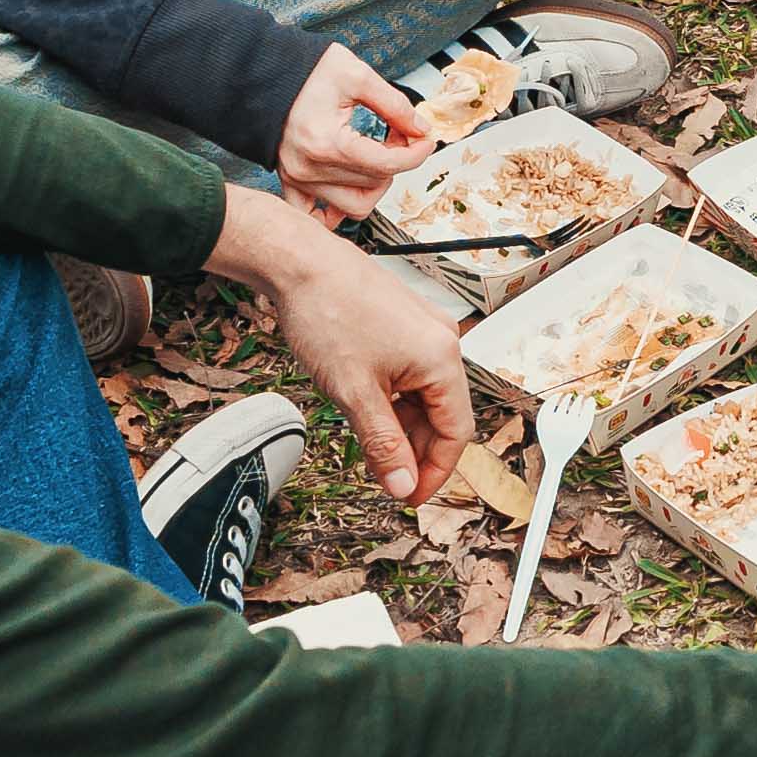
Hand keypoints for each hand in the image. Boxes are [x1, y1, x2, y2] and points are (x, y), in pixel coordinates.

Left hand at [212, 191, 472, 502]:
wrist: (299, 261)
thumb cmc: (327, 314)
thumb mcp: (354, 393)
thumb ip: (383, 444)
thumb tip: (403, 486)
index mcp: (442, 359)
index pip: (456, 432)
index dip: (435, 471)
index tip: (408, 496)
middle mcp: (443, 341)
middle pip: (443, 414)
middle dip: (415, 450)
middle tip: (383, 476)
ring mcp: (424, 329)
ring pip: (424, 394)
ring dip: (402, 425)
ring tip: (368, 443)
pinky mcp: (405, 322)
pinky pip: (410, 373)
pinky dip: (393, 398)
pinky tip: (366, 408)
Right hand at [272, 46, 433, 220]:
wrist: (264, 72)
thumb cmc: (305, 71)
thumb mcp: (357, 76)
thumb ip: (394, 105)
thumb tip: (420, 129)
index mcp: (327, 143)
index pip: (387, 165)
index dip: (416, 153)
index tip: (426, 140)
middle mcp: (309, 168)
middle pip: (374, 184)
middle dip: (397, 160)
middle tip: (398, 134)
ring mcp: (298, 178)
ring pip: (354, 206)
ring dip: (374, 184)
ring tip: (375, 156)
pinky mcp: (290, 181)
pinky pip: (318, 216)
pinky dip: (337, 209)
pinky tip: (350, 187)